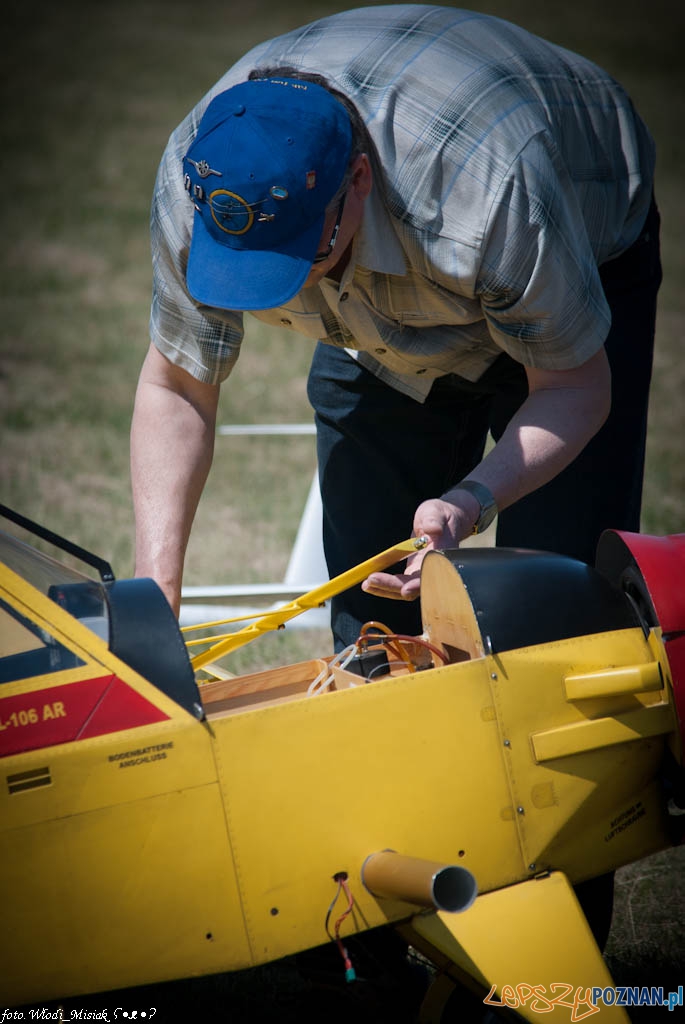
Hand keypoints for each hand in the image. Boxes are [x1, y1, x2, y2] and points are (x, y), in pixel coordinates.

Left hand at [361, 496, 476, 600]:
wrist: (442, 521)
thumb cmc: (440, 515)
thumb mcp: (437, 512)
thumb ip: (434, 519)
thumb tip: (433, 528)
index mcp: (441, 556)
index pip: (431, 576)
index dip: (419, 585)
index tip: (405, 589)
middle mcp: (432, 569)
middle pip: (414, 587)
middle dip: (393, 586)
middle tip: (371, 580)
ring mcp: (422, 572)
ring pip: (405, 588)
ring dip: (385, 589)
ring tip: (366, 584)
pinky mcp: (413, 572)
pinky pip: (399, 583)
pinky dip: (385, 585)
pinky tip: (369, 583)